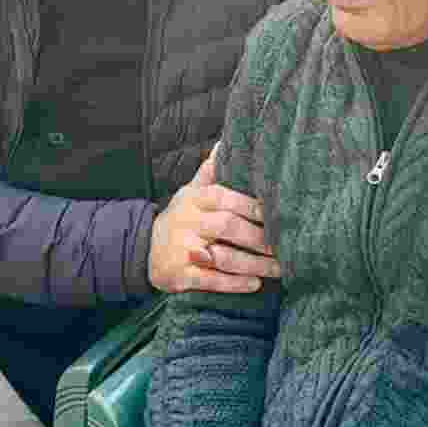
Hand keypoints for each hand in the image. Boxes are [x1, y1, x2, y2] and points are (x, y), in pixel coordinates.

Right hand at [148, 143, 280, 293]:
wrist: (144, 250)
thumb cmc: (180, 218)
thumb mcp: (190, 193)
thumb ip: (209, 172)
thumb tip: (225, 143)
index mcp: (194, 200)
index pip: (223, 197)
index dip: (251, 205)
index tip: (276, 213)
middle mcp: (187, 222)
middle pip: (226, 226)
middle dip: (258, 238)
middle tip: (283, 246)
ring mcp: (182, 249)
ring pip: (222, 257)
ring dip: (253, 264)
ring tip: (277, 268)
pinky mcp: (180, 275)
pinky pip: (211, 281)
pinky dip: (234, 284)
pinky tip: (254, 284)